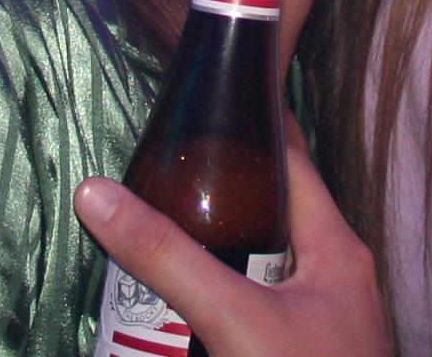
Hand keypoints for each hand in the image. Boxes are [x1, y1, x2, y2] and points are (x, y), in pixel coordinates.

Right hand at [74, 121, 393, 356]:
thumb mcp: (233, 316)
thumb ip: (167, 257)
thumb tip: (95, 193)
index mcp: (336, 249)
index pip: (291, 159)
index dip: (246, 126)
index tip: (196, 102)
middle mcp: (334, 281)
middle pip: (267, 220)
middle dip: (210, 204)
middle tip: (150, 184)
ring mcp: (320, 328)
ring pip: (256, 275)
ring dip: (208, 262)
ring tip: (150, 244)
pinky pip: (253, 321)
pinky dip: (215, 312)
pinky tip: (178, 319)